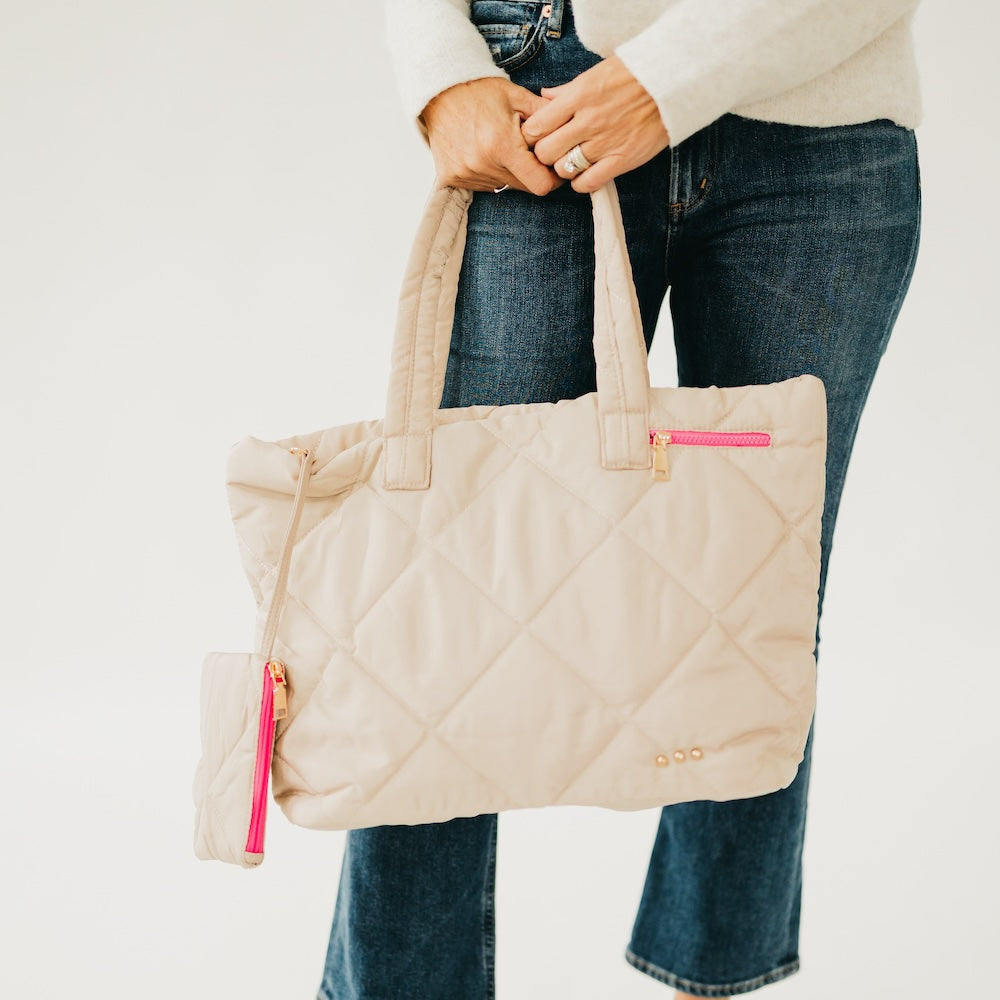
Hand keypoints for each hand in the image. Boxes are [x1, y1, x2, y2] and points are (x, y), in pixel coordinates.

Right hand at [419, 78, 566, 195]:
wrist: (438, 91)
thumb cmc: (480, 91)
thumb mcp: (518, 97)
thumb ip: (547, 118)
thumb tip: (572, 133)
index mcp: (503, 146)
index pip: (541, 185)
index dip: (552, 179)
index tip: (553, 167)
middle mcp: (483, 165)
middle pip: (523, 187)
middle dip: (531, 173)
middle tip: (527, 152)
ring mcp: (466, 174)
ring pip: (503, 187)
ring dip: (508, 173)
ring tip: (499, 146)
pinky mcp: (452, 178)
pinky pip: (482, 185)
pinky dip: (488, 173)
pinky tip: (482, 152)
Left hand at [519, 55, 670, 193]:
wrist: (671, 81)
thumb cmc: (632, 75)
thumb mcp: (595, 74)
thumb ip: (566, 91)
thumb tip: (543, 97)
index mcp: (577, 97)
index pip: (536, 127)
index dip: (532, 136)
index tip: (539, 136)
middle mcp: (587, 122)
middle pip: (545, 153)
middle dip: (545, 155)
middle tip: (554, 152)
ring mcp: (604, 143)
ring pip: (564, 170)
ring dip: (564, 169)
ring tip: (572, 161)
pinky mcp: (621, 160)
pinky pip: (588, 183)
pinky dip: (581, 183)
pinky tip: (585, 174)